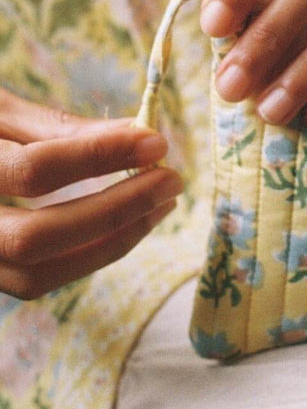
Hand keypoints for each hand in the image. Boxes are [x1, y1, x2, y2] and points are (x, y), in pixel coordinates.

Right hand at [0, 88, 182, 299]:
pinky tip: (127, 226)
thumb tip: (136, 135)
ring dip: (112, 242)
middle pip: (37, 237)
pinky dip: (88, 258)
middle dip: (115, 210)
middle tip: (171, 178)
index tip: (155, 140)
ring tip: (160, 203)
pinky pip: (34, 282)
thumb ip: (58, 125)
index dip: (99, 156)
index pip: (33, 171)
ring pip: (37, 274)